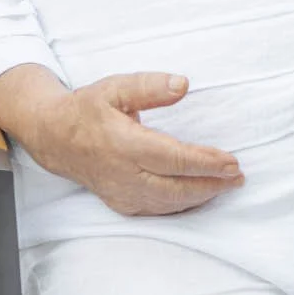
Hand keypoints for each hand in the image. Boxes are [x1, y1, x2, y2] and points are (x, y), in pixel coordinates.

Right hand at [21, 73, 243, 216]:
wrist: (55, 138)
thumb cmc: (88, 109)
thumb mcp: (115, 87)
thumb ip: (149, 86)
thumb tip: (183, 84)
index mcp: (124, 145)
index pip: (174, 158)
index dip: (205, 162)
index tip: (231, 161)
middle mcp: (125, 175)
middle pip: (177, 188)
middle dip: (212, 185)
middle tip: (238, 177)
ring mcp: (123, 194)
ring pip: (170, 203)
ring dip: (201, 196)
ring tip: (226, 185)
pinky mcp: (122, 204)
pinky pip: (158, 210)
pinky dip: (182, 204)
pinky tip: (198, 195)